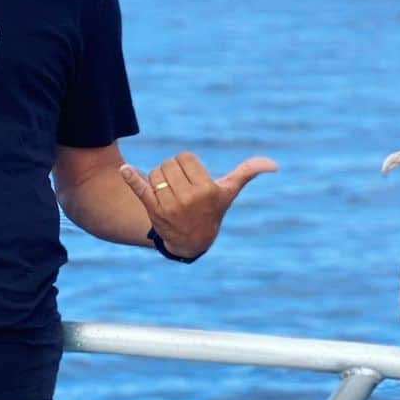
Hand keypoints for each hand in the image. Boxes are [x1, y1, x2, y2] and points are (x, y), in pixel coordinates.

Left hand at [119, 152, 277, 258]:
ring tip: (169, 193)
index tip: (192, 178)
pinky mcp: (152, 211)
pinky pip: (140, 188)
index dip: (187, 164)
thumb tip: (275, 165)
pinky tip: (124, 170)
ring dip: (158, 179)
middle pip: (169, 164)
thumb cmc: (213, 210)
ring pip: (155, 173)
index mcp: (206, 190)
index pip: (185, 158)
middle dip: (172, 171)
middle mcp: (188, 199)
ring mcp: (169, 206)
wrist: (192, 241)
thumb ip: (248, 172)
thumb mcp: (229, 191)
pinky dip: (131, 179)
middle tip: (180, 187)